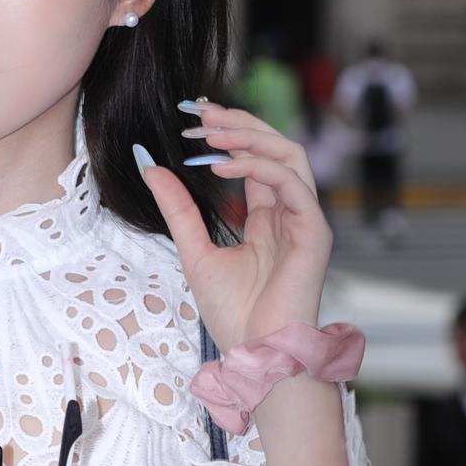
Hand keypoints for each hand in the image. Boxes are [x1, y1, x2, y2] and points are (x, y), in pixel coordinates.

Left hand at [136, 101, 332, 350]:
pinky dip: (256, 167)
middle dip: (238, 123)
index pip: (254, 158)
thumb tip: (151, 165)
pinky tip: (220, 167)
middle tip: (199, 112)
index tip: (192, 115)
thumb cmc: (233, 314)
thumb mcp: (194, 250)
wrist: (256, 353)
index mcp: (268, 216)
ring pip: (289, 154)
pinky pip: (291, 182)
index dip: (228, 132)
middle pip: (275, 146)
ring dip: (247, 136)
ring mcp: (305, 219)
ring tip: (208, 132)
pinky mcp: (314, 231)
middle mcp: (290, 211)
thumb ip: (178, 208)